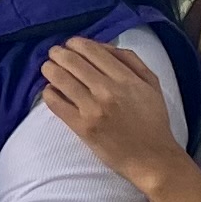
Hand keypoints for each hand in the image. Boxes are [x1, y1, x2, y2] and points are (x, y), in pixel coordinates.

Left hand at [39, 35, 184, 185]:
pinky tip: (50, 90)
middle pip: (73, 62)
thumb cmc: (153, 120)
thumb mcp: (151, 84)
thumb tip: (104, 47)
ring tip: (47, 67)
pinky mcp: (81, 127)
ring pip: (61, 79)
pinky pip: (57, 104)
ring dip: (50, 69)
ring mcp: (93, 109)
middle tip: (53, 53)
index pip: (93, 51)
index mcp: (126, 78)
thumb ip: (131, 61)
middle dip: (58, 53)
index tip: (70, 44)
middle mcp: (108, 90)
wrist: (151, 158)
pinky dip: (49, 92)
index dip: (76, 43)